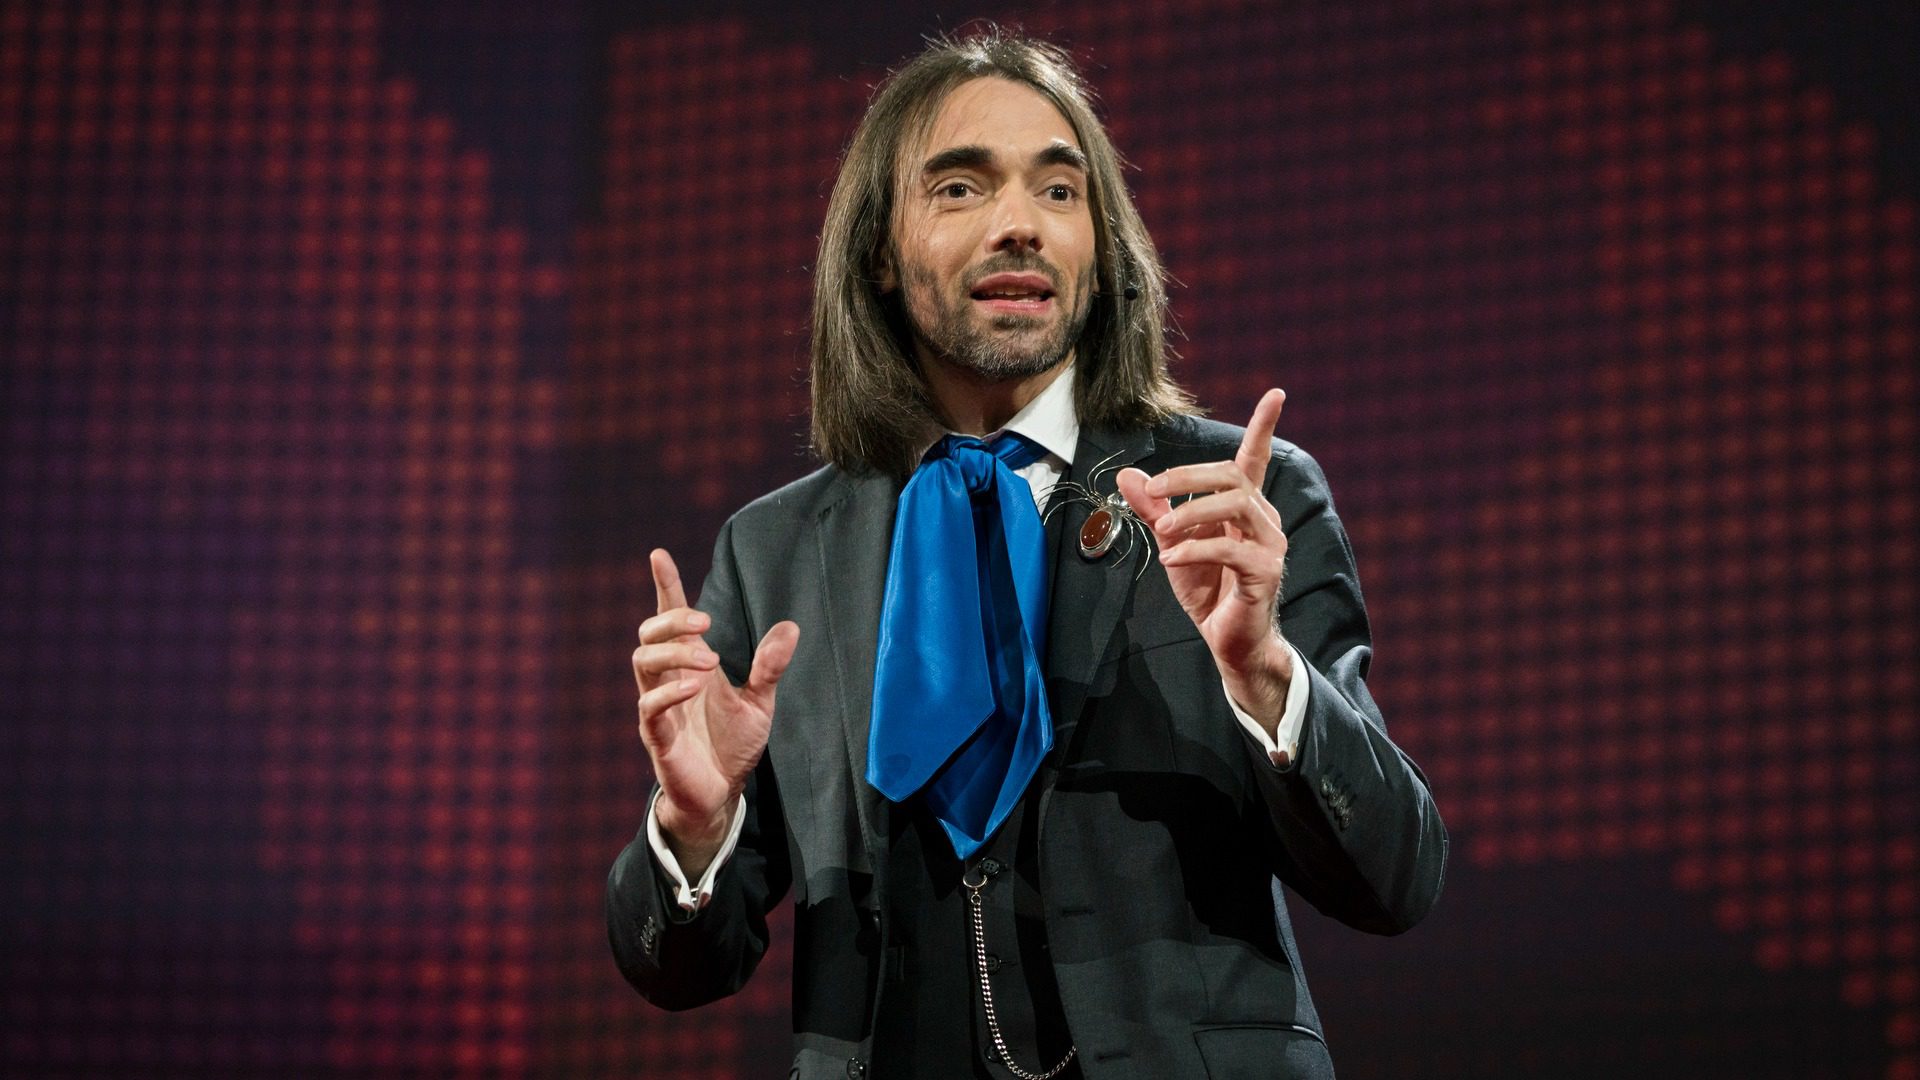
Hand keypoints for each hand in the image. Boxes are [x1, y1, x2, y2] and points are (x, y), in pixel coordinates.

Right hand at [632, 548, 797, 876]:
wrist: (721, 794)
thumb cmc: (732, 745)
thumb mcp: (759, 701)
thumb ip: (769, 666)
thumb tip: (790, 627)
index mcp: (689, 665)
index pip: (670, 618)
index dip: (665, 586)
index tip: (659, 554)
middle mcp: (667, 680)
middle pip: (648, 633)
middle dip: (672, 619)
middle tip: (705, 624)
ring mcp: (658, 707)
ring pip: (641, 662)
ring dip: (673, 654)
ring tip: (708, 662)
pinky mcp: (657, 737)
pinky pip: (649, 707)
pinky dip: (669, 692)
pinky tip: (694, 687)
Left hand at [1116, 389, 1294, 728]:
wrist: (1229, 642)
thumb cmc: (1208, 590)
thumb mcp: (1173, 544)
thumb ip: (1154, 510)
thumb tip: (1126, 475)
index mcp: (1244, 508)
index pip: (1255, 459)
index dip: (1264, 426)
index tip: (1276, 393)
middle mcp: (1263, 520)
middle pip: (1232, 475)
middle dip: (1188, 475)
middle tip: (1153, 490)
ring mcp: (1269, 545)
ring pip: (1236, 504)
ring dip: (1191, 512)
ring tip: (1163, 532)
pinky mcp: (1265, 572)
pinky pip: (1230, 548)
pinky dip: (1194, 549)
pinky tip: (1171, 559)